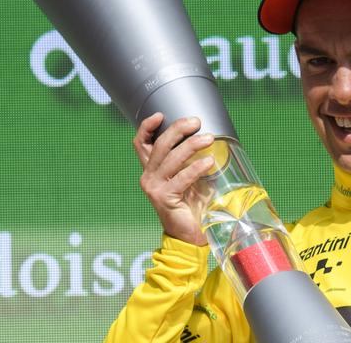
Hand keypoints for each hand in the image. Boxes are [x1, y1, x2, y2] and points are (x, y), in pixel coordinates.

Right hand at [133, 113, 214, 245]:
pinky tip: (209, 161)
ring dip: (191, 145)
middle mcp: (149, 177)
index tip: (161, 114)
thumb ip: (192, 161)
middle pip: (159, 145)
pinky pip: (181, 178)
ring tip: (209, 138)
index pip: (141, 144)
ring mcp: (155, 188)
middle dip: (177, 129)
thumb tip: (208, 138)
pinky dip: (196, 167)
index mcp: (153, 170)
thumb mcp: (191, 177)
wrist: (190, 236)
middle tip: (196, 122)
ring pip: (170, 158)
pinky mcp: (165, 199)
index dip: (147, 126)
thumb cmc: (193, 205)